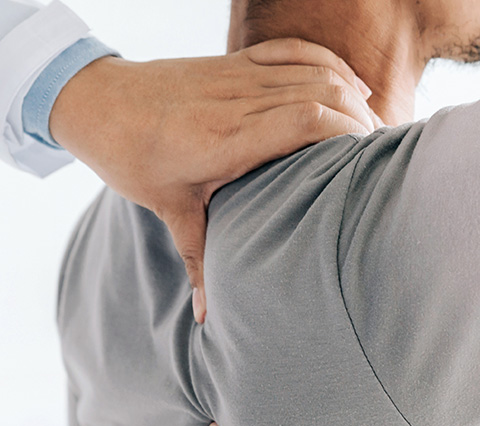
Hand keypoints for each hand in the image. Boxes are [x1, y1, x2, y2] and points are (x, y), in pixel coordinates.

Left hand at [49, 39, 381, 322]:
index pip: (304, 120)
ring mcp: (238, 75)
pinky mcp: (236, 60)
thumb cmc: (129, 156)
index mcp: (224, 137)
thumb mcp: (167, 209)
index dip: (347, 134)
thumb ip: (199, 259)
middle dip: (362, 122)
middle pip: (322, 93)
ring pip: (315, 70)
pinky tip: (353, 87)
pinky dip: (330, 64)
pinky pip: (295, 51)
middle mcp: (237, 100)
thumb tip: (208, 319)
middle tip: (383, 159)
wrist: (96, 102)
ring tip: (375, 134)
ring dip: (353, 96)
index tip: (369, 163)